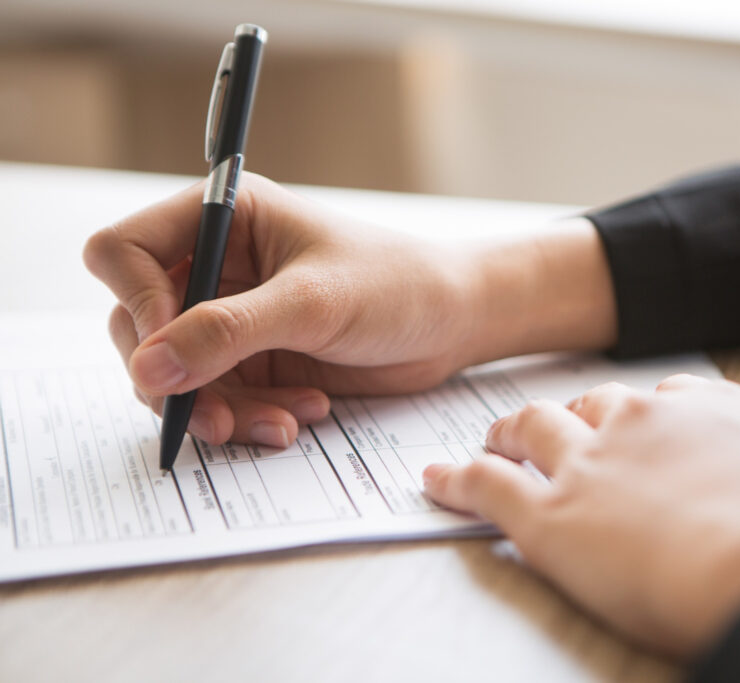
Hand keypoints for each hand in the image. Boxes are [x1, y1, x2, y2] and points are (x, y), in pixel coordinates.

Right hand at [83, 174, 614, 447]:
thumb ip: (228, 332)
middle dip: (178, 377)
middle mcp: (217, 266)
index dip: (136, 303)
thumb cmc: (397, 285)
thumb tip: (147, 368)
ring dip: (219, 409)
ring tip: (281, 422)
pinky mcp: (254, 360)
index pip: (123, 252)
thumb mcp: (313, 304)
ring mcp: (231, 317)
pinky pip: (218, 400)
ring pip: (176, 374)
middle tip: (214, 415)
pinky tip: (300, 415)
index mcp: (223, 218)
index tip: (171, 351)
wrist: (453, 323)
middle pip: (138, 325)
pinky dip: (249, 417)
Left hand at [423, 374, 739, 658]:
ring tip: (493, 440)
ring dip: (508, 432)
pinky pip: (486, 487)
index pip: (660, 398)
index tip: (630, 424)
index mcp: (711, 411)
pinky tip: (434, 480)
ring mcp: (591, 464)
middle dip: (568, 415)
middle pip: (589, 404)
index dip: (637, 413)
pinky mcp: (550, 517)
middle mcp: (644, 424)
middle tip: (551, 429)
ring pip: (531, 428)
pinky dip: (455, 481)